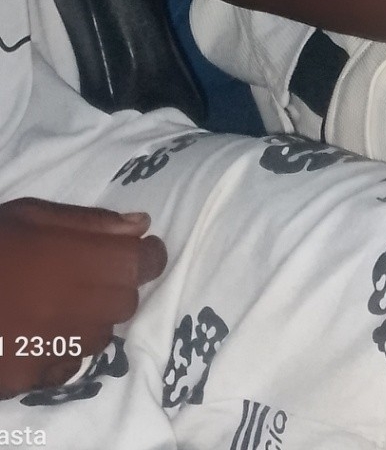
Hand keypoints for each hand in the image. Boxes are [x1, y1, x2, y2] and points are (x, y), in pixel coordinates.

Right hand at [0, 199, 165, 397]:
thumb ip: (90, 223)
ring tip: (52, 300)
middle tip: (83, 271)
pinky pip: (67, 367)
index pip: (143, 262)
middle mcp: (79, 309)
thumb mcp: (33, 214)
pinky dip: (60, 352)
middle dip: (115, 285)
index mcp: (82, 261)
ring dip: (89, 319)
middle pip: (126, 302)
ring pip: (99, 337)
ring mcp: (56, 350)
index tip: (136, 250)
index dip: (144, 255)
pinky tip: (33, 331)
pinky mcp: (31, 380)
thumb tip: (140, 225)